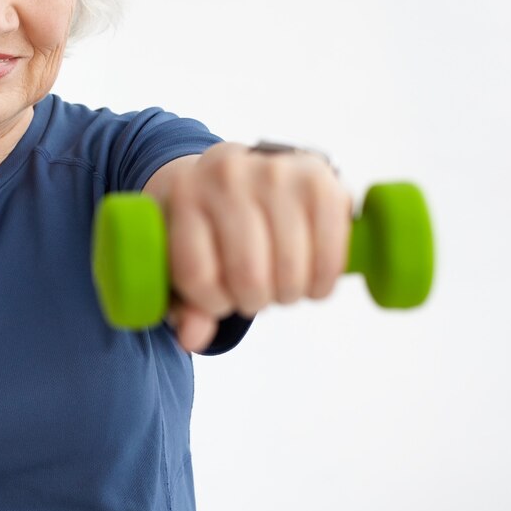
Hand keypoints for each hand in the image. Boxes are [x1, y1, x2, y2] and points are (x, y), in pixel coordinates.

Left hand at [157, 142, 352, 351]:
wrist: (234, 170)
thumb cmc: (203, 222)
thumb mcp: (179, 254)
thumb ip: (184, 302)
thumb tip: (193, 339)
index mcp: (183, 194)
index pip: (197, 274)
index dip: (211, 303)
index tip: (218, 299)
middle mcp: (226, 174)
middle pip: (248, 275)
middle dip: (253, 301)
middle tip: (254, 294)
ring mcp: (276, 172)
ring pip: (290, 269)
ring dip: (288, 294)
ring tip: (280, 285)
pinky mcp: (319, 179)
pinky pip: (330, 254)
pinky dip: (322, 282)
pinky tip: (310, 282)